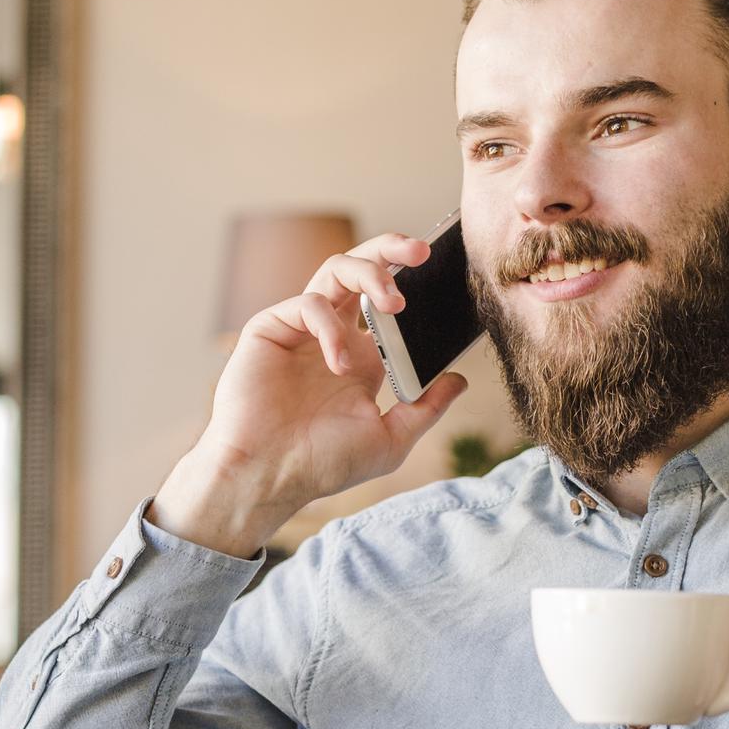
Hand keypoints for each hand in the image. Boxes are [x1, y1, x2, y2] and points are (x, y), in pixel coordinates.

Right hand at [152, 233, 468, 555]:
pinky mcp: (271, 328)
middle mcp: (333, 336)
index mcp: (362, 357)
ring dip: (370, 273)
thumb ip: (425, 408)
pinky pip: (308, 304)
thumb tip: (460, 380)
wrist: (268, 478)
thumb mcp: (389, 440)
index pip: (390, 303)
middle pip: (362, 269)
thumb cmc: (322, 464)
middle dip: (392, 250)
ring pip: (335, 270)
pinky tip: (340, 363)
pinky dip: (330, 328)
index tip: (449, 277)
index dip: (416, 285)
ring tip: (394, 301)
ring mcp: (301, 330)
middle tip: (423, 251)